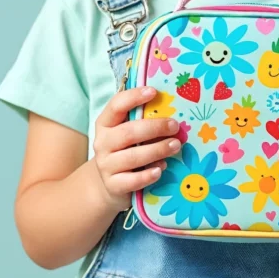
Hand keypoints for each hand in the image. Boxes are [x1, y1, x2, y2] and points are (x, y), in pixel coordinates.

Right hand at [92, 86, 181, 212]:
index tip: (154, 92)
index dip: (134, 97)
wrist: (109, 183)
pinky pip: (132, 181)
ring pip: (132, 157)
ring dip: (157, 150)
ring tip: (176, 145)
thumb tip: (171, 110)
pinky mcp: (113, 185)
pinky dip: (148, 175)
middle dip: (154, 128)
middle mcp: (102, 143)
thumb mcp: (128, 132)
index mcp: (105, 123)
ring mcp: (106, 165)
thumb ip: (142, 120)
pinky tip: (161, 169)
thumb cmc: (125, 149)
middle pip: (128, 132)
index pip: (116, 105)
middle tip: (175, 126)